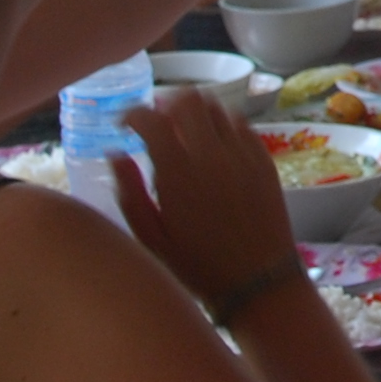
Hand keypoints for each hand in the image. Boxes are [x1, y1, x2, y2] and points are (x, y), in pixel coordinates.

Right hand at [111, 87, 295, 305]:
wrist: (258, 282)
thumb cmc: (198, 266)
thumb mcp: (151, 237)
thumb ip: (130, 192)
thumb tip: (115, 154)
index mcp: (178, 172)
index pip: (151, 119)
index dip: (131, 114)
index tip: (124, 125)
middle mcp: (212, 154)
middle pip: (187, 99)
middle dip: (165, 103)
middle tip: (156, 122)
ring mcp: (243, 154)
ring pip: (217, 106)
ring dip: (195, 111)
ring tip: (184, 131)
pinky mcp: (265, 160)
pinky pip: (242, 125)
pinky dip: (222, 125)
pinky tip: (215, 146)